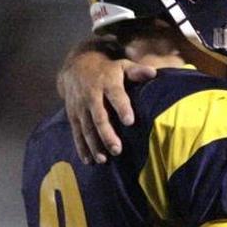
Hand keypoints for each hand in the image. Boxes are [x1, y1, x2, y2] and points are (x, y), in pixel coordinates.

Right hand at [57, 49, 154, 163]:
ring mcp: (80, 106)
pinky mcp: (73, 115)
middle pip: (99, 117)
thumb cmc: (107, 70)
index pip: (116, 95)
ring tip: (104, 159)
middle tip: (117, 150)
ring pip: (87, 128)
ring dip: (94, 145)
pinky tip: (89, 160)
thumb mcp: (121, 65)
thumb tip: (153, 73)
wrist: (76, 66)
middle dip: (107, 134)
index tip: (130, 121)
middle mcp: (92, 95)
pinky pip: (77, 132)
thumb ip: (137, 71)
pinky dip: (81, 147)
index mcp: (107, 82)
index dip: (122, 107)